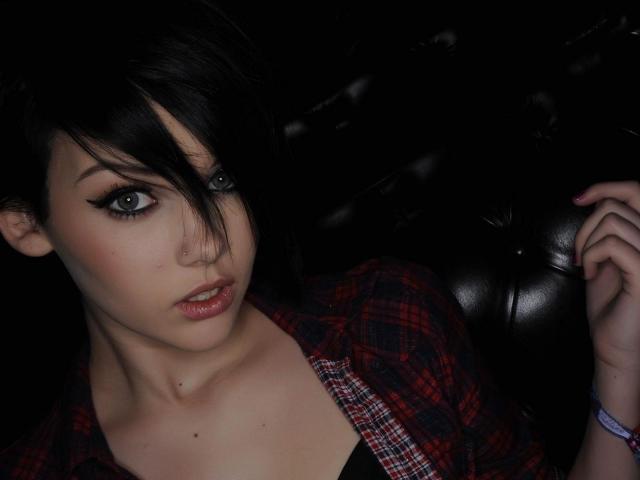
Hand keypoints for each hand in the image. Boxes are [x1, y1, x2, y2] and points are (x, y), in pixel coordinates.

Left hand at [573, 180, 639, 372]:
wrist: (614, 344)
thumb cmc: (609, 304)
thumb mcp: (605, 258)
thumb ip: (607, 230)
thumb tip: (596, 201)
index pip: (637, 192)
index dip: (606, 187)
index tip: (579, 199)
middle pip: (615, 206)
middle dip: (585, 227)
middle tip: (579, 254)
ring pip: (611, 221)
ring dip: (586, 243)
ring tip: (585, 265)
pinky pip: (613, 245)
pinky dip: (591, 255)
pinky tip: (589, 273)